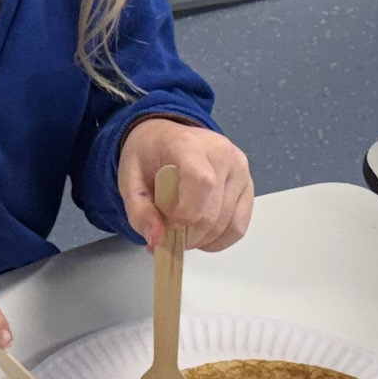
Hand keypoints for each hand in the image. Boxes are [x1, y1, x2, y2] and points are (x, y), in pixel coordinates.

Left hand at [119, 119, 253, 250]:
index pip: (201, 181)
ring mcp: (240, 169)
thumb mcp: (129, 181)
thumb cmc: (147, 156)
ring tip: (184, 235)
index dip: (187, 212)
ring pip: (228, 223)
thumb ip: (140, 212)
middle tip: (170, 238)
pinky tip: (202, 235)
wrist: (165, 137)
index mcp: (188, 144)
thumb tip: (157, 240)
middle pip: (214, 210)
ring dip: (204, 240)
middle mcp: (222, 153)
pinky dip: (220, 239)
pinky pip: (239, 225)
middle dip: (190, 235)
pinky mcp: (248, 185)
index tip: (169, 224)